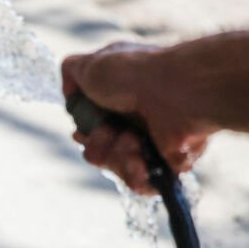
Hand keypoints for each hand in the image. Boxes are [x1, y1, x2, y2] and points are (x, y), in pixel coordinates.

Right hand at [61, 42, 215, 195]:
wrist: (178, 93)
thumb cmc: (137, 75)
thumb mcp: (91, 64)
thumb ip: (71, 73)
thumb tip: (70, 93)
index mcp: (119, 97)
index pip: (91, 126)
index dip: (84, 131)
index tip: (83, 129)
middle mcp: (135, 119)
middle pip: (98, 150)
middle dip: (98, 144)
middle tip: (110, 131)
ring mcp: (151, 142)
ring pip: (115, 167)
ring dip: (117, 154)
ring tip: (133, 140)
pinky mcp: (166, 164)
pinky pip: (139, 183)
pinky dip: (135, 174)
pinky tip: (141, 160)